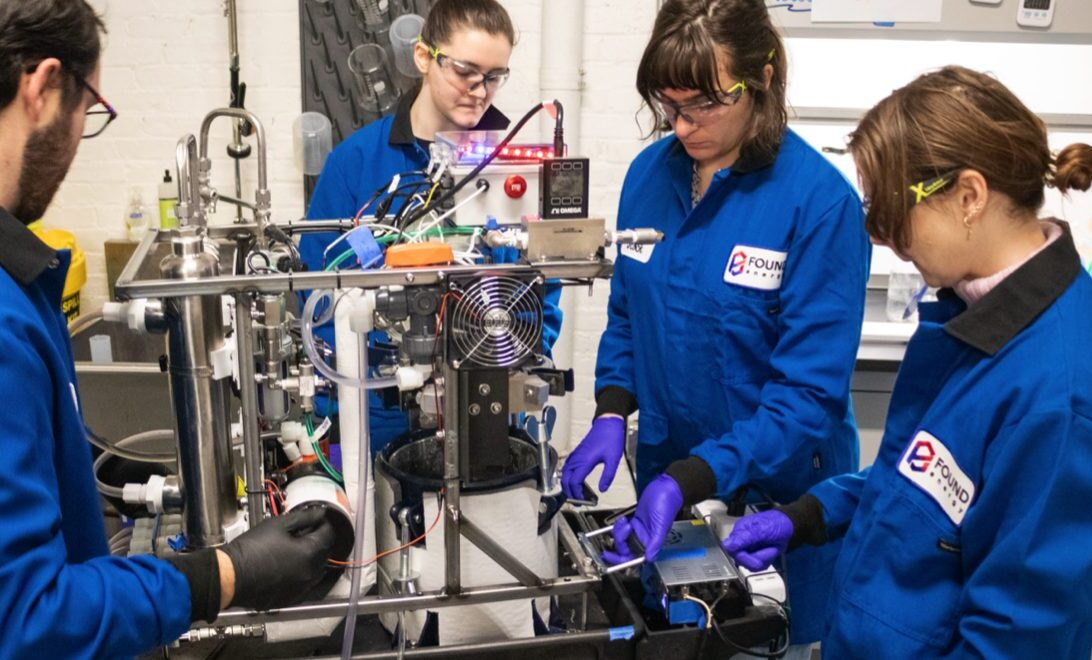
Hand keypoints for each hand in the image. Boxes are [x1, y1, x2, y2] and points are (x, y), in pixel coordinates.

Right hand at [221, 506, 335, 610]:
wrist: (230, 575)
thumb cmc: (250, 549)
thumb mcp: (278, 525)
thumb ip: (304, 517)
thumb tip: (319, 513)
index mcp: (309, 554)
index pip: (328, 535)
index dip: (323, 524)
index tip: (317, 520)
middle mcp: (310, 574)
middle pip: (324, 553)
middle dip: (318, 540)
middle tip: (304, 531)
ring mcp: (301, 589)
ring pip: (316, 570)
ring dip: (311, 558)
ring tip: (294, 548)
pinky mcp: (290, 599)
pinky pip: (304, 584)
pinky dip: (301, 574)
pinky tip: (287, 565)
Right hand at [561, 416, 625, 499]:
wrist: (608, 424)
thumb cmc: (610, 438)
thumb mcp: (613, 459)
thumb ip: (607, 476)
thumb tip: (603, 488)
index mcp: (585, 461)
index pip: (574, 482)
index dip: (576, 494)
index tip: (582, 500)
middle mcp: (578, 458)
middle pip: (566, 479)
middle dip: (569, 492)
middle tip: (577, 501)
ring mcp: (576, 455)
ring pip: (565, 473)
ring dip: (568, 485)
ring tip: (576, 494)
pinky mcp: (578, 453)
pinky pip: (568, 467)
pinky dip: (568, 477)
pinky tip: (575, 480)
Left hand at [601, 474, 682, 563]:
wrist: (664, 487)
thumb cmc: (667, 504)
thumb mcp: (661, 525)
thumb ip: (655, 543)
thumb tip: (649, 558)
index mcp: (651, 542)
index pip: (635, 558)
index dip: (622, 561)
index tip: (610, 558)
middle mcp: (644, 537)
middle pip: (626, 550)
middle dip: (617, 546)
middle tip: (606, 549)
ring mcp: (639, 528)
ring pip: (622, 538)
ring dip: (618, 532)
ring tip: (623, 522)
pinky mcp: (635, 519)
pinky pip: (623, 528)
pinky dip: (619, 526)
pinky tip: (622, 520)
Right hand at [722, 510, 792, 571]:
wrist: (790, 527)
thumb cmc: (776, 524)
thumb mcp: (761, 530)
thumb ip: (743, 539)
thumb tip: (725, 545)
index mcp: (739, 531)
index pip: (731, 550)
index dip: (743, 557)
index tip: (756, 559)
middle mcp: (742, 541)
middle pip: (741, 560)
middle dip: (758, 557)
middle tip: (770, 549)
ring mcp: (749, 549)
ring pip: (750, 565)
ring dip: (764, 558)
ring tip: (771, 548)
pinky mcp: (756, 556)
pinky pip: (758, 566)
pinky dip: (767, 560)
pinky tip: (771, 551)